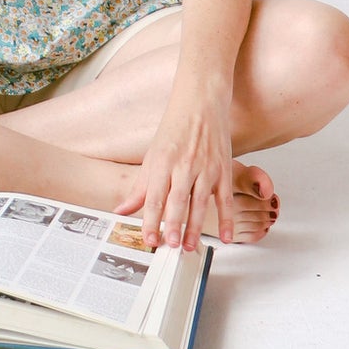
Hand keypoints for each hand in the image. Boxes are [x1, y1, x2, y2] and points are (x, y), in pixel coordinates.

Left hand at [115, 93, 234, 251]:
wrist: (201, 101)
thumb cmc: (175, 128)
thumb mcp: (152, 156)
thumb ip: (139, 187)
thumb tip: (122, 210)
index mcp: (163, 161)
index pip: (155, 197)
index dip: (151, 220)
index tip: (150, 239)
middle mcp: (184, 164)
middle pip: (178, 201)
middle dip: (174, 227)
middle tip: (171, 247)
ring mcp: (206, 167)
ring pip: (201, 203)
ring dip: (196, 227)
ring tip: (190, 247)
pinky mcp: (224, 168)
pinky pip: (225, 198)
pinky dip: (226, 219)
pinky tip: (225, 236)